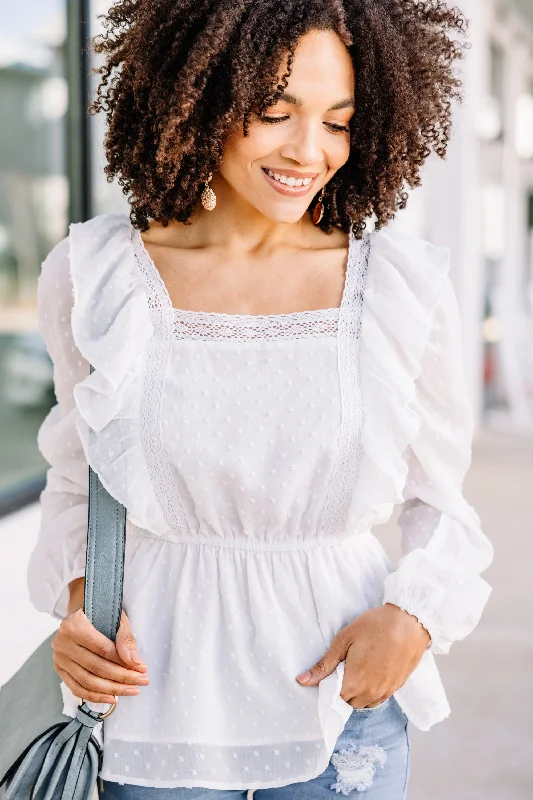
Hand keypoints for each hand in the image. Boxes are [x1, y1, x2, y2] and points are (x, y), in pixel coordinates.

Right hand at [52, 606, 149, 704]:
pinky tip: (112, 698)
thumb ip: (125, 637)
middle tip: (141, 681)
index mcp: (74, 625)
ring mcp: (59, 658)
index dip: (124, 661)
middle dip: (122, 678)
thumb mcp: (115, 617)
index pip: (103, 650)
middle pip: (96, 667)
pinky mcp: (60, 669)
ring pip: (87, 681)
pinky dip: (95, 696)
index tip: (142, 668)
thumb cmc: (99, 613)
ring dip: (112, 689)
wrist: (79, 610)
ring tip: (131, 690)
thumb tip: (133, 661)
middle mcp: (63, 643)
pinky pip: (77, 688)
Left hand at [295, 603, 429, 707]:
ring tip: (360, 666)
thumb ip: (324, 665)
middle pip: (349, 702)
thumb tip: (302, 681)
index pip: (334, 699)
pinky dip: (372, 690)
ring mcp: (386, 692)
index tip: (331, 672)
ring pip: (365, 702)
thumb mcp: (344, 640)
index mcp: (354, 684)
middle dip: (344, 689)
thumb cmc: (375, 626)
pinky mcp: (398, 687)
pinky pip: (379, 698)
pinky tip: (373, 670)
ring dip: (358, 691)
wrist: (411, 622)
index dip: (329, 687)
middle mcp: (370, 694)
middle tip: (346, 666)